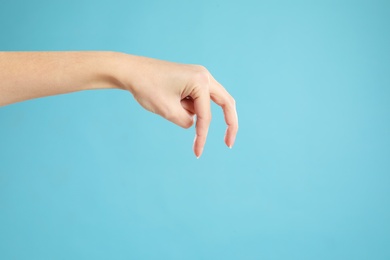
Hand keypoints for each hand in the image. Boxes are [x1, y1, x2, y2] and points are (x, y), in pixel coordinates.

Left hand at [121, 55, 238, 157]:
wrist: (130, 71)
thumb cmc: (147, 87)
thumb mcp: (168, 111)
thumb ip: (186, 122)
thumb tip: (194, 123)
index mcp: (200, 81)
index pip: (206, 115)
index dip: (202, 136)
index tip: (197, 153)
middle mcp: (204, 76)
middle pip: (225, 103)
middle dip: (229, 124)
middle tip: (229, 144)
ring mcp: (199, 76)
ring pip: (208, 102)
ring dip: (195, 113)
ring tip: (167, 104)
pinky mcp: (191, 80)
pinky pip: (197, 99)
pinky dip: (189, 107)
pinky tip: (169, 101)